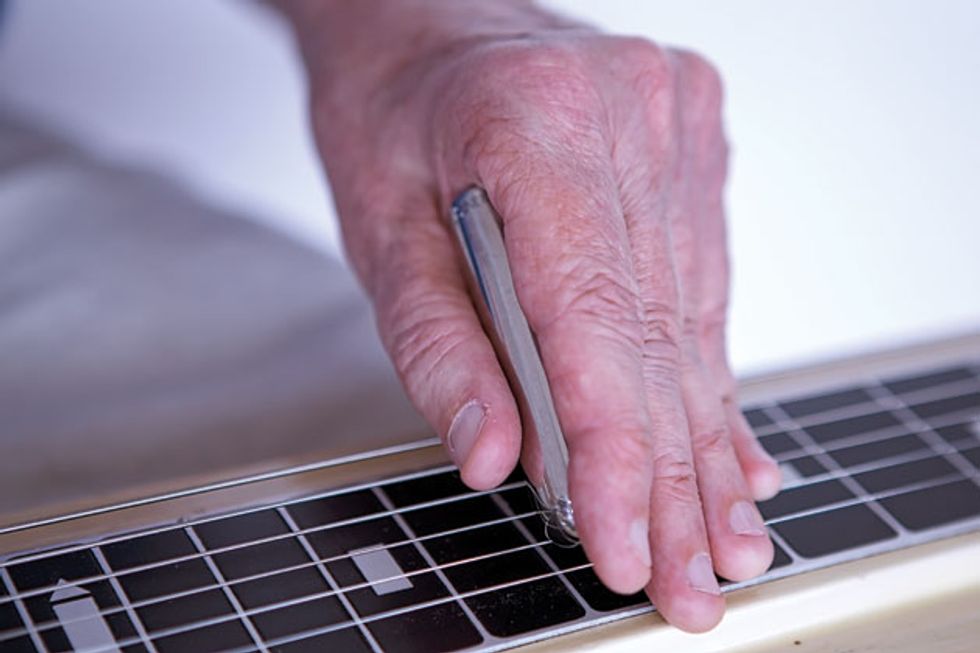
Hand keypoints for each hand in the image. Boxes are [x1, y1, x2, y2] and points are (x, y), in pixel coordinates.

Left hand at [278, 0, 781, 631]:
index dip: (616, 450)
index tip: (626, 541)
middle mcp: (627, 114)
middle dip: (673, 476)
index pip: (596, 323)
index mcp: (532, 123)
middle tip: (689, 577)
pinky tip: (727, 446)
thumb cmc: (391, 114)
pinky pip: (703, 283)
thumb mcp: (379, 230)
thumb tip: (494, 454)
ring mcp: (673, 122)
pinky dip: (704, 375)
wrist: (423, 23)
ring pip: (693, 319)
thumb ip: (439, 347)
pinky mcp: (692, 141)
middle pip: (658, 335)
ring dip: (701, 440)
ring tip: (718, 534)